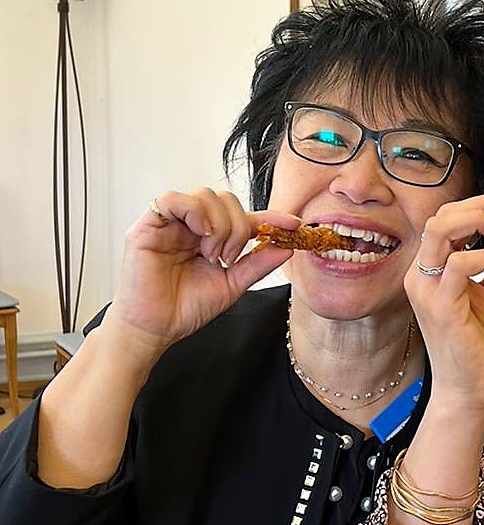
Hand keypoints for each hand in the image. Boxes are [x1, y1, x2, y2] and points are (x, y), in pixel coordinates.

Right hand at [102, 188, 296, 360]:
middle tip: (229, 257)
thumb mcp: (232, 285)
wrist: (157, 329)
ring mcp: (169, 223)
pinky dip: (193, 212)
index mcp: (210, 238)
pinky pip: (171, 199)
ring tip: (212, 254)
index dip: (270, 217)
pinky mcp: (147, 225)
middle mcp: (190, 226)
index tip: (294, 225)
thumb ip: (257, 264)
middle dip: (238, 227)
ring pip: (204, 195)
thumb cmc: (186, 308)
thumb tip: (286, 247)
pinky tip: (199, 236)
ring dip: (218, 224)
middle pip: (225, 199)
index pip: (243, 217)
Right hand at [405, 193, 483, 411]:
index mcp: (432, 267)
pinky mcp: (440, 306)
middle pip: (442, 214)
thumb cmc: (481, 344)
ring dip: (482, 221)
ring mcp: (426, 289)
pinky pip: (460, 263)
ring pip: (441, 227)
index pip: (448, 216)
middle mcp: (421, 274)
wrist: (473, 388)